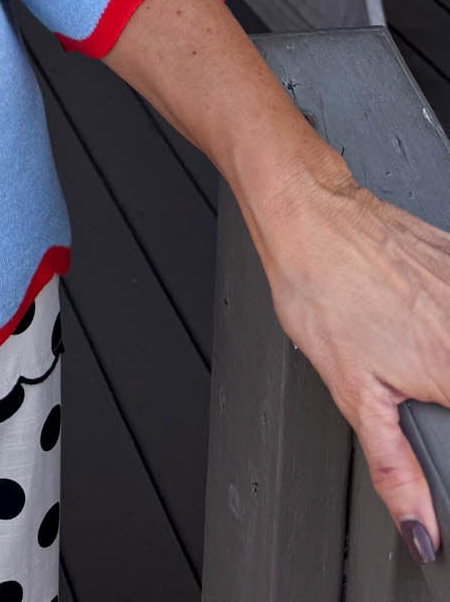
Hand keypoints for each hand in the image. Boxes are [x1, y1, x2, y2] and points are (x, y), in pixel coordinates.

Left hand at [254, 162, 449, 563]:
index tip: (432, 414)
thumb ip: (397, 469)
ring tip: (409, 345)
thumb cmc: (321, 290)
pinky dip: (445, 321)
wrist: (307, 214)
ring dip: (442, 355)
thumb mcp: (355, 395)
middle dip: (441, 388)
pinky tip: (417, 315)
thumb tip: (422, 529)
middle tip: (419, 385)